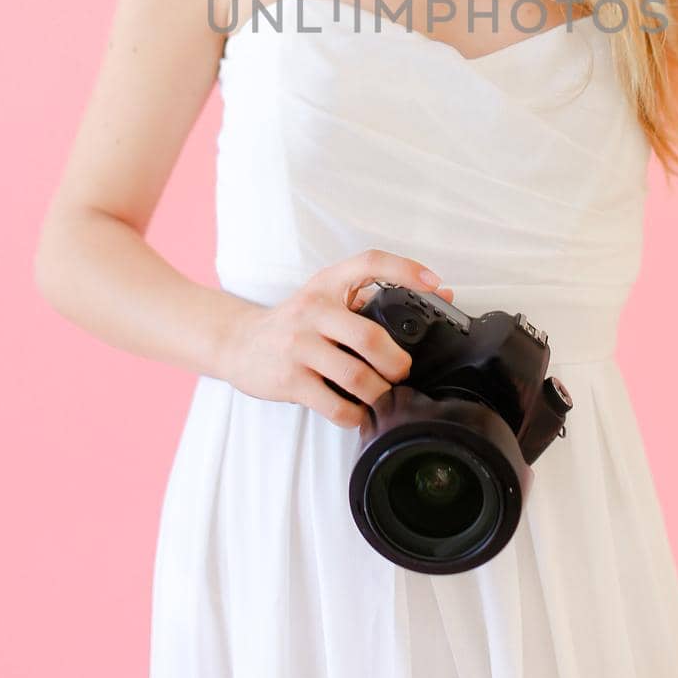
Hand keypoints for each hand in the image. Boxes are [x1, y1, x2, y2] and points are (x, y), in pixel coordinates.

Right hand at [220, 248, 455, 429]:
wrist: (238, 343)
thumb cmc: (294, 322)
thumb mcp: (324, 297)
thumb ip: (369, 296)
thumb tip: (439, 294)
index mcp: (327, 284)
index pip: (369, 263)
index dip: (406, 270)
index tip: (436, 286)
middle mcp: (313, 310)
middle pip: (369, 338)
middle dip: (396, 363)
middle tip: (402, 372)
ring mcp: (299, 346)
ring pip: (356, 377)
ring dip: (379, 394)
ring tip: (383, 396)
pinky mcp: (290, 379)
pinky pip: (335, 405)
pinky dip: (355, 415)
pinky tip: (357, 412)